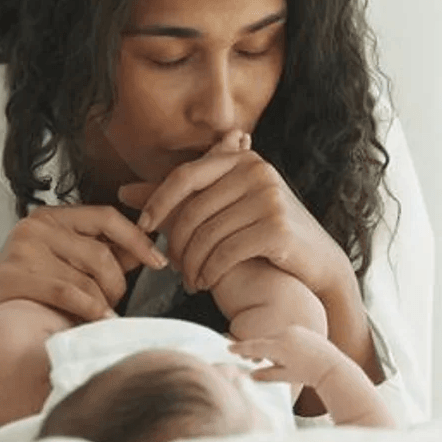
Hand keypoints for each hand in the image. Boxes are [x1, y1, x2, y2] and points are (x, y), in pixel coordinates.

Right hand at [0, 205, 168, 347]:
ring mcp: (22, 248)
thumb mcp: (66, 268)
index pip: (107, 216)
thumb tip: (146, 249)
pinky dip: (90, 310)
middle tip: (117, 304)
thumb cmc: (27, 296)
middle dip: (118, 283)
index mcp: (51, 216)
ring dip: (104, 303)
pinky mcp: (13, 274)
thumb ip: (103, 256)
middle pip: (101, 251)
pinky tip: (98, 322)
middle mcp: (36, 225)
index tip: (159, 261)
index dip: (137, 238)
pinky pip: (69, 292)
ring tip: (101, 316)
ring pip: (88, 276)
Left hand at [117, 130, 349, 296]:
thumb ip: (180, 197)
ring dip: (191, 264)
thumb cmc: (266, 232)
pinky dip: (209, 272)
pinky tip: (207, 282)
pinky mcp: (276, 228)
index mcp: (243, 159)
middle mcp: (258, 171)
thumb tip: (123, 192)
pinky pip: (224, 253)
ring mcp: (270, 198)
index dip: (158, 202)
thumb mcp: (227, 206)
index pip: (186, 175)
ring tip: (190, 280)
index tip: (143, 227)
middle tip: (171, 267)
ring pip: (207, 234)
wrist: (318, 262)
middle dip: (175, 243)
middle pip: (194, 208)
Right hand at [228, 325, 345, 388]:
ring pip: (273, 337)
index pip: (254, 346)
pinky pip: (283, 334)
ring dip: (267, 346)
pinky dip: (277, 342)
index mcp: (279, 347)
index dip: (240, 348)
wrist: (330, 365)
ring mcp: (293, 330)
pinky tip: (279, 353)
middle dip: (253, 348)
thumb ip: (266, 374)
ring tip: (262, 358)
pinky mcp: (300, 329)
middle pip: (262, 341)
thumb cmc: (308, 374)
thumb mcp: (285, 376)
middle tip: (243, 356)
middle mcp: (285, 335)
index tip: (229, 348)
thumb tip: (251, 374)